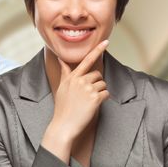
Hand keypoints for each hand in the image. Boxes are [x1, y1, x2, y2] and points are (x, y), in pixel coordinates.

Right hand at [42, 41, 109, 158]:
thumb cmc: (62, 107)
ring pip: (103, 85)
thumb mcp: (62, 87)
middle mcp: (80, 80)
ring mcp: (87, 89)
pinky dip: (103, 100)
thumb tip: (60, 59)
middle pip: (97, 75)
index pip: (86, 60)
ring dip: (100, 93)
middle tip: (87, 96)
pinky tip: (93, 106)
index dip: (97, 50)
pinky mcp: (95, 98)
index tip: (106, 41)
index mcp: (72, 77)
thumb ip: (65, 72)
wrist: (63, 125)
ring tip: (88, 102)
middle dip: (96, 84)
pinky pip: (106, 94)